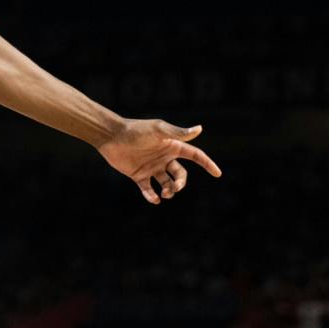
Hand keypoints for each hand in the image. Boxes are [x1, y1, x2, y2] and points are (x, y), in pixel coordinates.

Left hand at [96, 118, 221, 204]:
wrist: (110, 136)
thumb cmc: (136, 130)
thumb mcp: (158, 131)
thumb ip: (178, 133)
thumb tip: (200, 129)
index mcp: (171, 146)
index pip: (194, 155)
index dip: (207, 163)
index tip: (218, 173)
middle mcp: (163, 157)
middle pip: (181, 175)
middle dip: (181, 184)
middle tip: (175, 188)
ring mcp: (151, 167)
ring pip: (167, 184)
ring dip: (170, 191)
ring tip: (165, 193)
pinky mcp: (138, 175)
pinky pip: (148, 190)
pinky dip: (152, 197)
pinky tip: (154, 198)